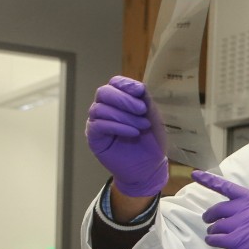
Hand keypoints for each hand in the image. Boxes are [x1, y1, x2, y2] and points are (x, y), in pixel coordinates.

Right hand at [85, 76, 167, 195]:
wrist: (150, 166)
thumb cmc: (151, 140)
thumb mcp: (153, 117)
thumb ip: (145, 100)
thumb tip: (138, 86)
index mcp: (119, 100)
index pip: (114, 83)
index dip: (125, 84)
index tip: (140, 91)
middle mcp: (105, 108)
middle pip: (103, 92)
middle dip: (124, 99)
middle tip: (142, 110)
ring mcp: (98, 122)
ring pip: (100, 109)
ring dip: (124, 115)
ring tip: (142, 126)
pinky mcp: (95, 137)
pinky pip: (99, 125)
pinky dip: (117, 126)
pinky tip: (132, 132)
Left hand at [195, 170, 248, 248]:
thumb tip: (240, 216)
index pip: (229, 188)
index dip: (209, 181)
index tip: (196, 174)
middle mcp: (248, 210)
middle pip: (219, 208)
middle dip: (210, 215)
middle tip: (208, 220)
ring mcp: (243, 224)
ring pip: (216, 225)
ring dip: (213, 231)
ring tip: (215, 235)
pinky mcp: (239, 241)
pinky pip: (216, 239)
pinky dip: (213, 240)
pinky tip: (214, 242)